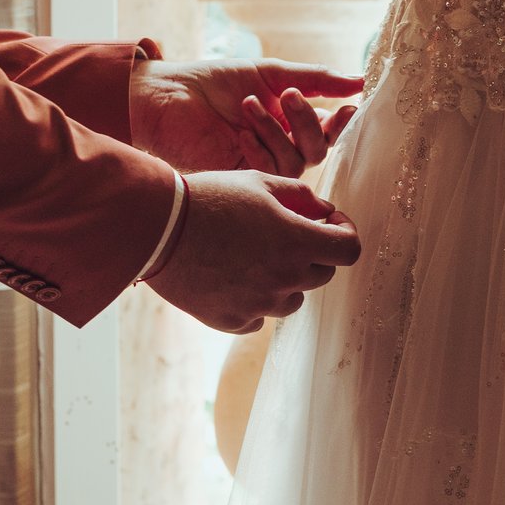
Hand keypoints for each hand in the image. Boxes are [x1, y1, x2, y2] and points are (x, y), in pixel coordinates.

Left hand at [129, 56, 360, 175]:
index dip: (341, 121)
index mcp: (289, 119)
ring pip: (298, 162)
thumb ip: (315, 79)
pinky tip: (240, 133)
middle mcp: (280, 143)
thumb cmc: (214, 81)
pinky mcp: (244, 178)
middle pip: (319, 148)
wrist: (169, 97)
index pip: (328, 128)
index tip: (346, 106)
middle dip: (308, 120)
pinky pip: (272, 173)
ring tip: (249, 105)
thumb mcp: (270, 72)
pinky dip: (261, 149)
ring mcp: (262, 163)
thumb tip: (360, 80)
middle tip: (286, 94)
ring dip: (278, 130)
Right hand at [146, 169, 360, 333]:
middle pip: (322, 274)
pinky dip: (255, 300)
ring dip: (286, 279)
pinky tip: (233, 276)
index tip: (330, 225)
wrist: (156, 229)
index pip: (348, 250)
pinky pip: (259, 316)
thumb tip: (326, 212)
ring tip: (255, 255)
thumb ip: (301, 197)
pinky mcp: (233, 322)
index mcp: (296, 242)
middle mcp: (283, 279)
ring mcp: (259, 305)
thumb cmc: (209, 198)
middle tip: (290, 233)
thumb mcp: (259, 183)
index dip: (345, 234)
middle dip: (314, 252)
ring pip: (292, 299)